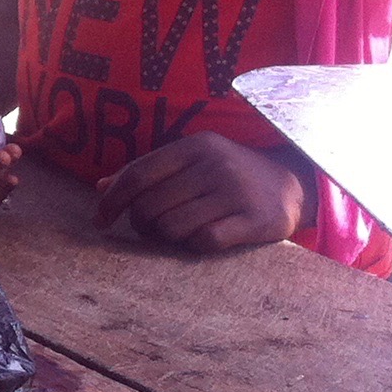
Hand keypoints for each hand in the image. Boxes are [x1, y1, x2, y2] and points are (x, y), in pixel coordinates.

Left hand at [93, 133, 309, 252]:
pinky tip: (202, 239)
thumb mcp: (191, 163)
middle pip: (150, 206)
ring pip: (172, 227)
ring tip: (179, 233)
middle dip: (142, 224)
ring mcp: (237, 191)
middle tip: (152, 229)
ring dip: (166, 238)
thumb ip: (148, 172)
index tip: (101, 221)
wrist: (291, 186)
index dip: (112, 201)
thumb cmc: (226, 176)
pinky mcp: (255, 220)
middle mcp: (215, 164)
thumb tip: (101, 187)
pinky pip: (203, 242)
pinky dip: (194, 246)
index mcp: (195, 146)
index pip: (138, 174)